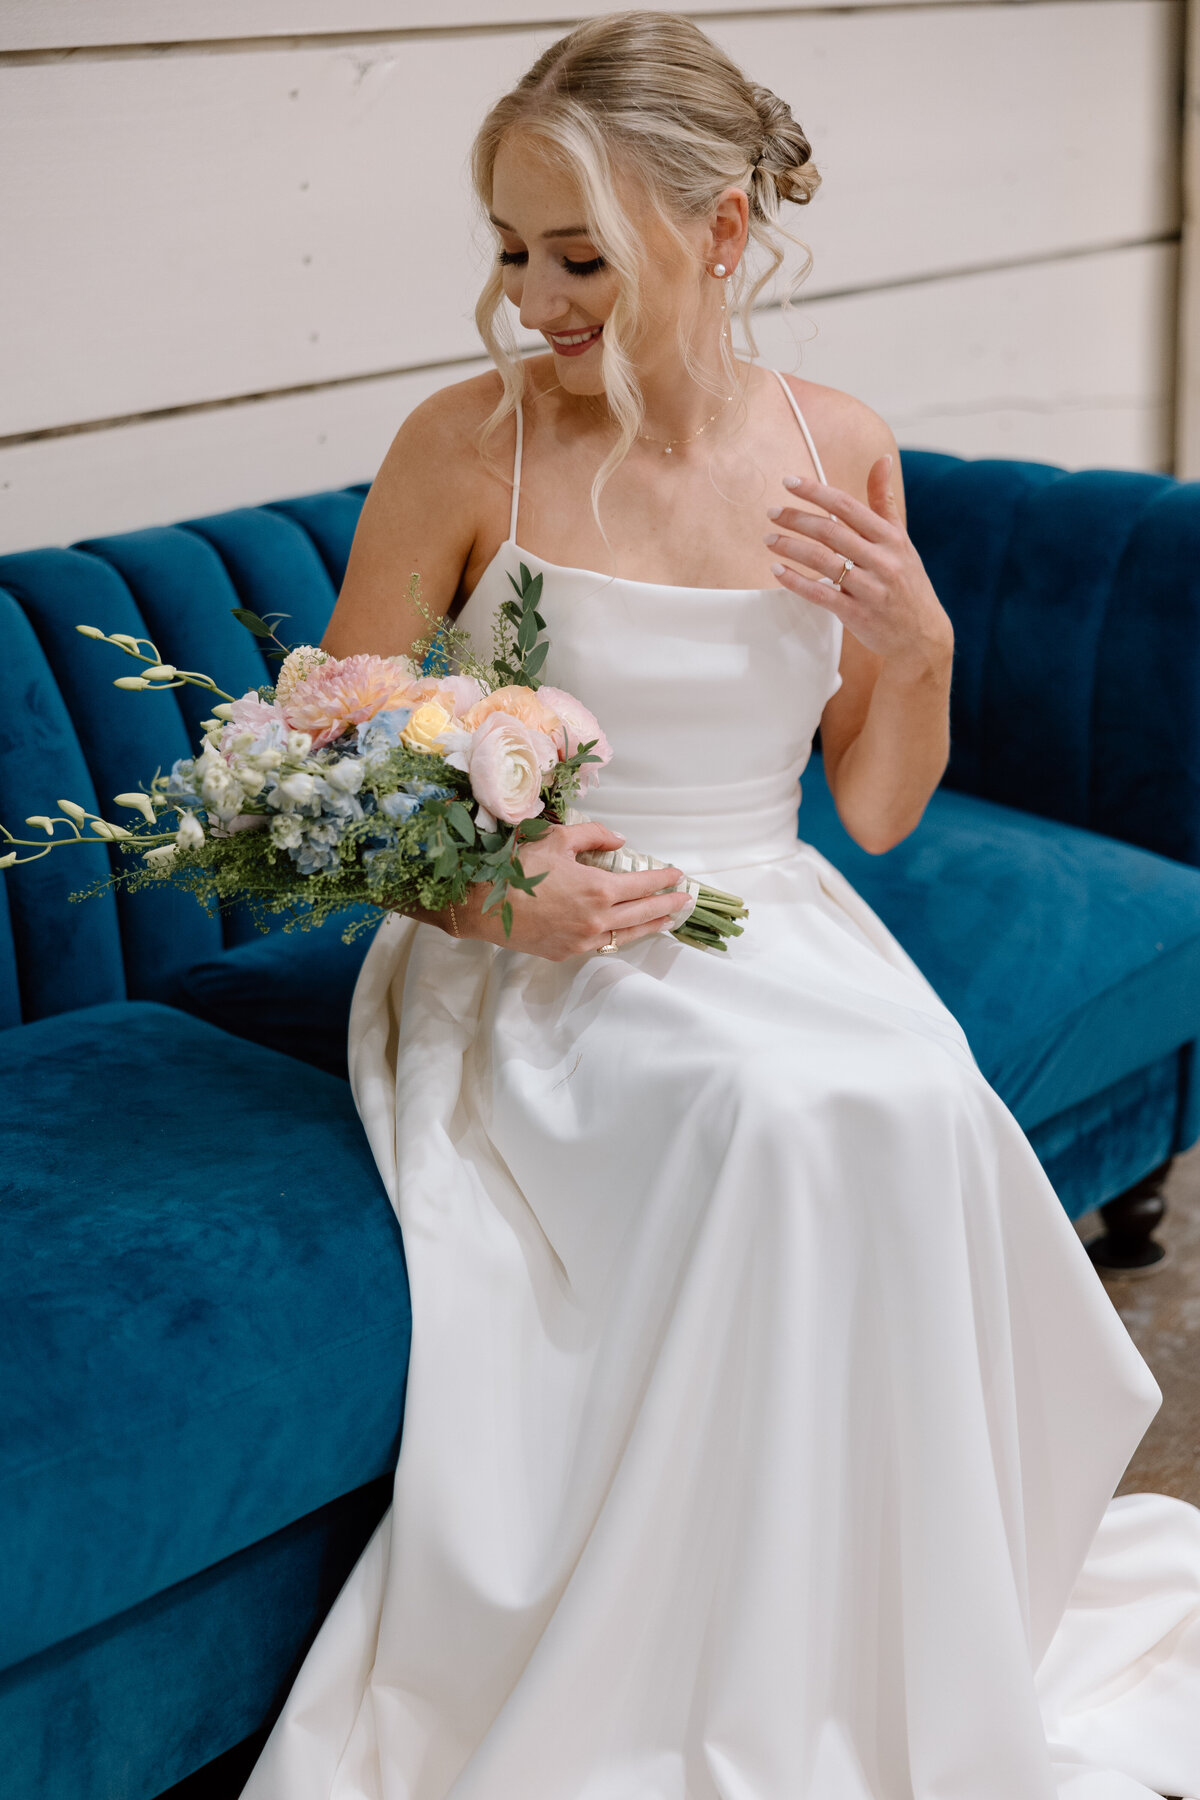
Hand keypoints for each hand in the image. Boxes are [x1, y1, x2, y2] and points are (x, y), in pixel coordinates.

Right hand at [458, 820, 691, 960]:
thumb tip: (619, 840)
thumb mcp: (557, 839)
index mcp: (599, 889)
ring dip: (650, 926)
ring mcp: (584, 940)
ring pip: (627, 934)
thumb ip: (594, 835)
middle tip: (684, 900)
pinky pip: (602, 944)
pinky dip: (619, 937)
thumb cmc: (518, 869)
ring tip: (666, 919)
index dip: (663, 879)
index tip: (677, 875)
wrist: (484, 907)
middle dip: (667, 904)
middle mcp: (598, 919)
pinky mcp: (568, 952)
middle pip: (643, 913)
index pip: (643, 885)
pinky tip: (625, 931)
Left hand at [764, 456, 952, 678]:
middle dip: (796, 518)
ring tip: (769, 540)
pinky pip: (821, 594)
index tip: (788, 482)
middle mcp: (882, 560)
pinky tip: (777, 571)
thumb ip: (884, 502)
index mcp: (890, 537)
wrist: (921, 635)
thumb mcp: (901, 540)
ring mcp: (870, 589)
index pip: (847, 506)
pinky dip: (796, 581)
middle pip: (831, 531)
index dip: (815, 491)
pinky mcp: (858, 615)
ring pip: (823, 561)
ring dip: (791, 548)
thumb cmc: (907, 582)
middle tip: (771, 512)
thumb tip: (881, 459)